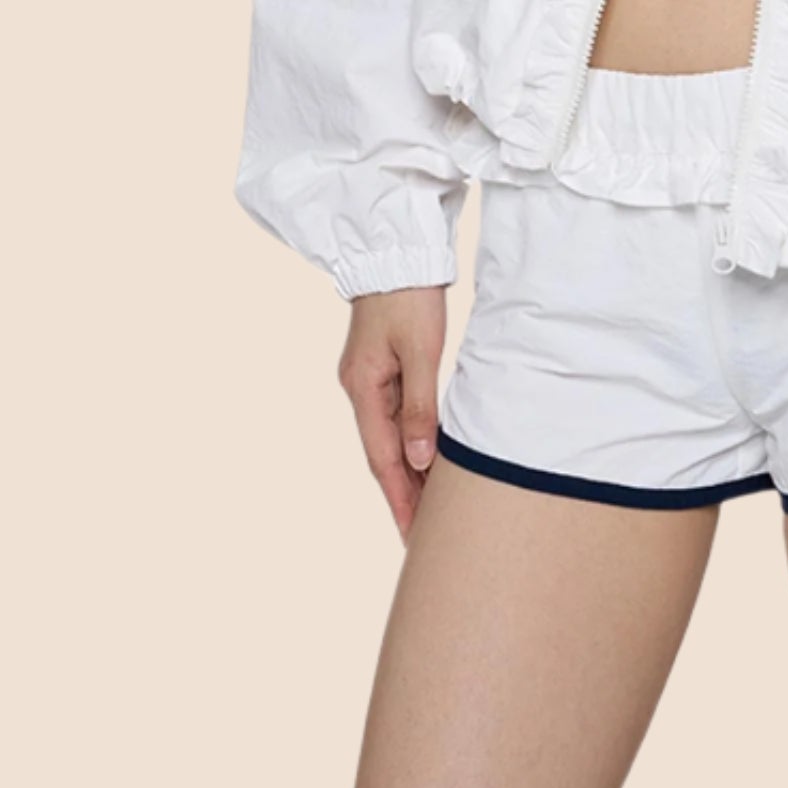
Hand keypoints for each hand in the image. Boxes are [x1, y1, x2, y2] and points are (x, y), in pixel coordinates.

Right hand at [336, 285, 448, 538]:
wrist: (398, 252)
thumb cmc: (409, 296)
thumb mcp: (420, 351)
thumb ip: (420, 407)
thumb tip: (417, 461)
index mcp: (363, 389)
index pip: (382, 458)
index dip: (399, 498)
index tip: (413, 534)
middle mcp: (360, 389)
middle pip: (381, 454)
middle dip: (401, 495)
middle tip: (422, 535)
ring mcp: (369, 379)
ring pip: (389, 438)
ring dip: (406, 472)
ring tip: (427, 508)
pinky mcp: (383, 368)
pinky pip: (395, 417)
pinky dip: (409, 442)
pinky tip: (425, 458)